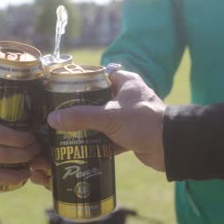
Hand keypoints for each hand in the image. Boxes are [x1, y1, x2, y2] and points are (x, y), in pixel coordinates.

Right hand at [45, 70, 166, 171]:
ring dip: (90, 128)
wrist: (170, 147)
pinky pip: (111, 137)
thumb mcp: (108, 116)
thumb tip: (53, 118)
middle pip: (100, 100)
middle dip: (83, 108)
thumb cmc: (143, 122)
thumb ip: (81, 116)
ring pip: (105, 120)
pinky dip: (100, 143)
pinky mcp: (132, 135)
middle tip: (63, 113)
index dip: (85, 80)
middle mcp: (129, 97)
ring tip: (68, 131)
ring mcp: (131, 117)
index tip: (66, 88)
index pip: (102, 74)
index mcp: (127, 83)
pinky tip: (83, 148)